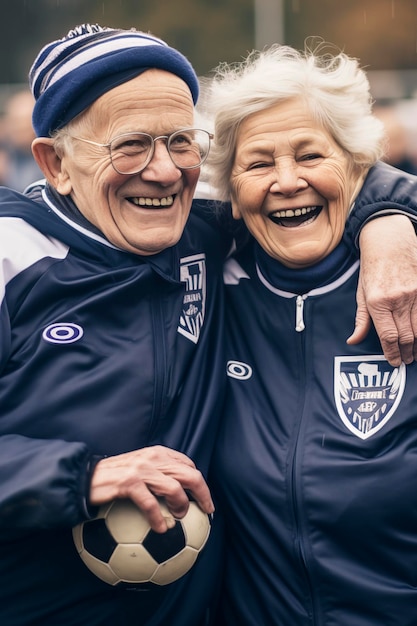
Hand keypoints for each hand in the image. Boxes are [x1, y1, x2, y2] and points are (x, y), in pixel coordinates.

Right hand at [89, 445, 213, 532]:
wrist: (86, 478)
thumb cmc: (114, 478)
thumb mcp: (139, 468)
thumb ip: (158, 474)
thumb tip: (180, 493)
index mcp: (158, 452)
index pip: (188, 464)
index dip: (200, 482)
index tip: (204, 499)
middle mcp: (153, 457)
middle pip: (189, 474)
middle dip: (203, 493)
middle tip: (207, 511)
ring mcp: (141, 469)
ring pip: (175, 488)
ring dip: (182, 506)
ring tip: (181, 518)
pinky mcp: (129, 483)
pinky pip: (151, 504)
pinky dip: (158, 519)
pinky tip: (160, 529)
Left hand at [348, 214, 416, 365]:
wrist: (389, 241)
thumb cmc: (372, 267)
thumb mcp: (361, 293)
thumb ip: (361, 320)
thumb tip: (353, 341)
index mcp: (378, 301)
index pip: (388, 336)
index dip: (392, 353)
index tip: (394, 362)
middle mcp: (398, 298)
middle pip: (408, 336)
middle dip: (407, 353)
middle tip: (406, 360)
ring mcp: (416, 292)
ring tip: (414, 352)